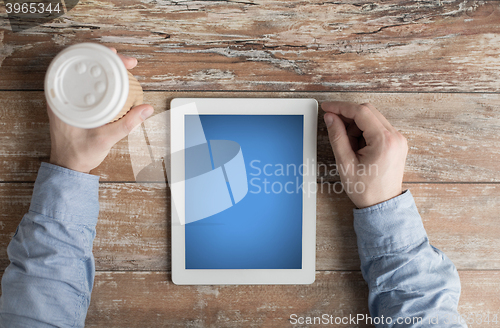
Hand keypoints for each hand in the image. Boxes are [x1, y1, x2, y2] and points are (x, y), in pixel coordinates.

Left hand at [48, 48, 153, 173]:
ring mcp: (67, 100)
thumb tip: (146, 109)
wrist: (68, 167)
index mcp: (63, 99)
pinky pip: (86, 85)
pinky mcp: (73, 105)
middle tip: (128, 63)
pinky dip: (100, 80)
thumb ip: (127, 124)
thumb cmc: (79, 154)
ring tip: (122, 67)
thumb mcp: (105, 139)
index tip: (120, 58)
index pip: (82, 67)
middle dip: (108, 60)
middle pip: (85, 66)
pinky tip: (111, 81)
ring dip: (105, 69)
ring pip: (86, 75)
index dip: (103, 58)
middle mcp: (62, 96)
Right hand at [322, 102, 407, 207]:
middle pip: (368, 111)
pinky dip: (363, 131)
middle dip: (347, 116)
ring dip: (355, 125)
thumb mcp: (345, 163)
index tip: (327, 107)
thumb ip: (337, 136)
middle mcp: (395, 136)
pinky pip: (377, 127)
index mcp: (384, 141)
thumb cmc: (366, 190)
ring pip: (372, 118)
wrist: (382, 205)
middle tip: (332, 123)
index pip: (361, 112)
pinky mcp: (396, 142)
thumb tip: (330, 118)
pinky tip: (356, 146)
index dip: (341, 107)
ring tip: (348, 145)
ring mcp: (398, 139)